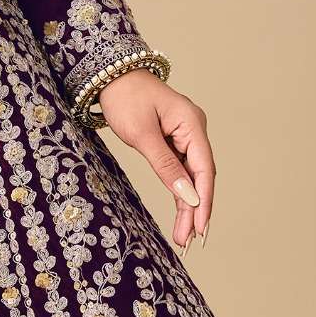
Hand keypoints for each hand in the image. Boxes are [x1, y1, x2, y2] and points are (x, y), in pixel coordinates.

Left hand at [94, 69, 213, 249]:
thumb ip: (165, 165)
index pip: (204, 169)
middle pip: (201, 176)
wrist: (111, 75)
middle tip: (189, 241)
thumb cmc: (125, 97)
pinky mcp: (173, 141)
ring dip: (187, 205)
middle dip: (196, 209)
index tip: (202, 228)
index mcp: (192, 123)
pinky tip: (181, 214)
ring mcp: (185, 136)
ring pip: (191, 176)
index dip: (204, 200)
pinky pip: (180, 170)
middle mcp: (194, 130)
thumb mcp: (142, 134)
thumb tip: (187, 195)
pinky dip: (179, 191)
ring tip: (184, 237)